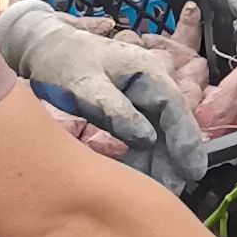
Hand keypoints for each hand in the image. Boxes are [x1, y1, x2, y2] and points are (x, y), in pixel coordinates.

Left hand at [0, 0, 210, 191]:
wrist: (44, 48)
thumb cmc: (64, 62)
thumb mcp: (86, 85)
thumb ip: (116, 110)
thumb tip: (146, 139)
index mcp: (147, 71)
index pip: (175, 108)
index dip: (186, 140)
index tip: (192, 169)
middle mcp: (150, 84)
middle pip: (170, 124)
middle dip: (174, 157)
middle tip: (174, 188)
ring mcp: (141, 97)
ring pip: (158, 132)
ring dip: (159, 160)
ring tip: (157, 186)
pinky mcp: (129, 108)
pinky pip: (142, 134)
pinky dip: (142, 155)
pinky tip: (138, 174)